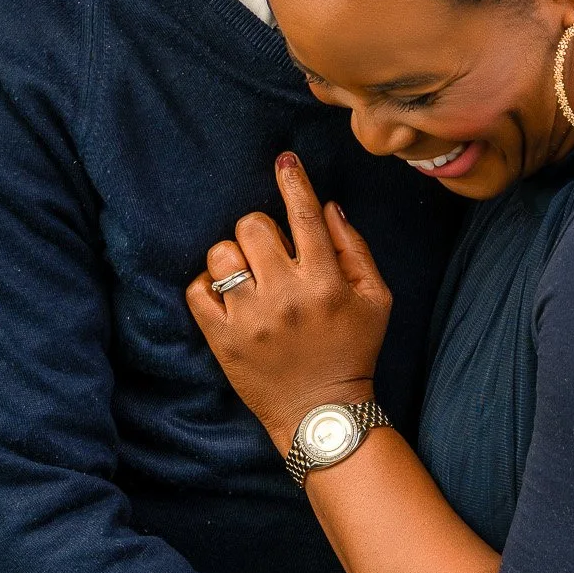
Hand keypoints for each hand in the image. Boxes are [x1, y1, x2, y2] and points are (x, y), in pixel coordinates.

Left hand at [186, 153, 392, 453]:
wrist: (321, 413)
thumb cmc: (353, 350)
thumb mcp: (376, 299)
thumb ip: (354, 248)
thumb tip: (326, 205)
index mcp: (325, 281)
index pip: (304, 214)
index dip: (293, 180)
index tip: (284, 160)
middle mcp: (285, 296)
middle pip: (253, 225)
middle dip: (261, 229)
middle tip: (271, 251)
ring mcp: (250, 319)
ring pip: (222, 253)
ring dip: (234, 256)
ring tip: (249, 275)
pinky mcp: (223, 340)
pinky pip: (197, 290)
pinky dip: (208, 284)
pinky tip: (228, 294)